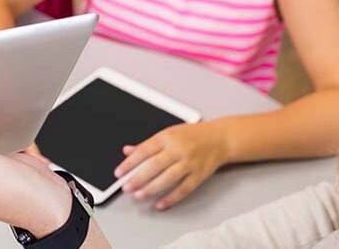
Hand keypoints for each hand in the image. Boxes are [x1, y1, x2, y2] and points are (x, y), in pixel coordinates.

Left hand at [114, 121, 228, 209]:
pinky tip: (161, 204)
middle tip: (126, 188)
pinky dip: (172, 198)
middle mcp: (178, 149)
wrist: (220, 138)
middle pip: (154, 166)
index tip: (119, 173)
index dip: (130, 163)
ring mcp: (190, 163)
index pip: (144, 151)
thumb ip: (147, 144)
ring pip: (168, 178)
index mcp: (167, 137)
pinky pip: (184, 189)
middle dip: (138, 178)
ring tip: (139, 196)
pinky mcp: (199, 175)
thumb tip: (127, 151)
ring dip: (152, 188)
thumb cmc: (192, 135)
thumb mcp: (168, 133)